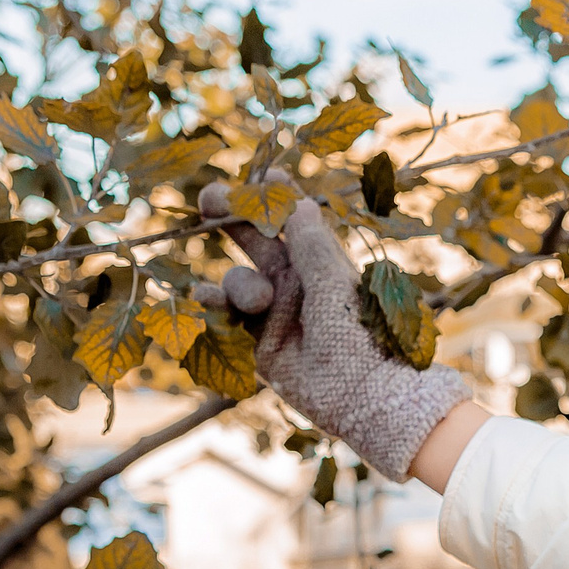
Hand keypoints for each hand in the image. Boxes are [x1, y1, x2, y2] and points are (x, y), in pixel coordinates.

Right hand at [200, 184, 470, 483]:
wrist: (362, 394)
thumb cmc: (361, 335)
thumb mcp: (335, 284)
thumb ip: (312, 246)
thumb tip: (299, 202)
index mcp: (318, 262)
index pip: (292, 218)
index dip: (274, 195)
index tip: (261, 175)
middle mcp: (293, 281)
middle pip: (254, 238)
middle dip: (231, 217)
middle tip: (208, 200)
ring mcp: (272, 310)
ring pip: (236, 279)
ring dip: (239, 285)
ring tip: (260, 303)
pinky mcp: (254, 341)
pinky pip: (224, 314)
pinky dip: (213, 304)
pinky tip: (206, 299)